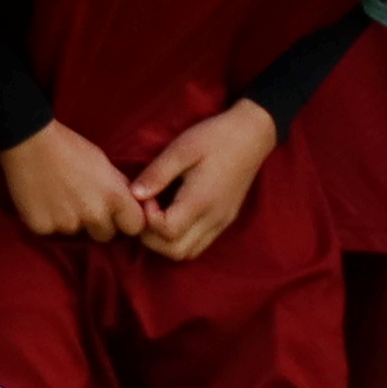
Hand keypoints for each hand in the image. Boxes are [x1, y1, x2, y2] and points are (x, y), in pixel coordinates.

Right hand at [0, 123, 145, 242]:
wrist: (29, 141)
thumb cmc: (69, 147)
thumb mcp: (103, 163)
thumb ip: (117, 187)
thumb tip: (129, 202)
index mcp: (114, 197)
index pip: (135, 227)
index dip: (126, 220)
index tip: (118, 215)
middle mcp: (93, 215)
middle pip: (105, 235)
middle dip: (98, 224)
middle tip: (83, 203)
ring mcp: (67, 224)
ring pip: (76, 233)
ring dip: (71, 221)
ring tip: (58, 196)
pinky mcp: (42, 227)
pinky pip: (51, 231)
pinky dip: (48, 220)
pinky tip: (42, 199)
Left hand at [132, 102, 281, 262]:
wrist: (252, 135)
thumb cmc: (215, 137)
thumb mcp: (181, 148)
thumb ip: (157, 174)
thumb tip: (134, 195)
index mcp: (201, 201)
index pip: (167, 232)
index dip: (148, 219)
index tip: (146, 196)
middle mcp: (213, 218)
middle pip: (175, 251)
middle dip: (151, 237)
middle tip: (146, 209)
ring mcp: (221, 222)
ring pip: (187, 253)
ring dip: (164, 242)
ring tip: (158, 213)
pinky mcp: (225, 220)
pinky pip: (199, 244)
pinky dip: (180, 239)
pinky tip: (173, 214)